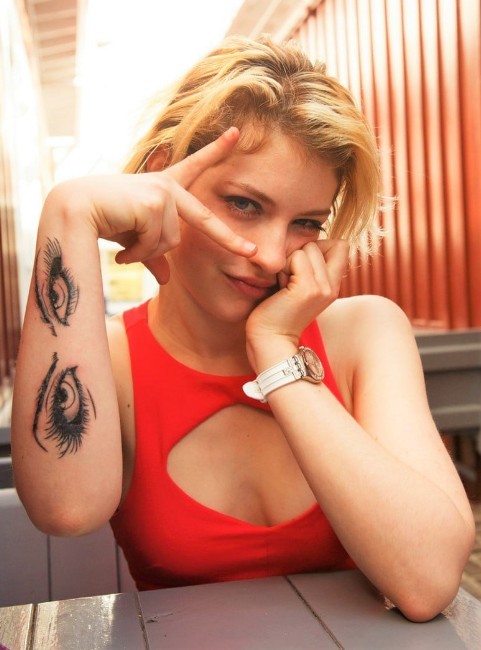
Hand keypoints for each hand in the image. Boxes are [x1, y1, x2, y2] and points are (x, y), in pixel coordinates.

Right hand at [53, 128, 255, 283]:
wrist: (73, 210)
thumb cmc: (103, 220)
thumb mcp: (134, 239)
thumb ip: (154, 256)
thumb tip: (168, 281)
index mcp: (165, 187)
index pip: (196, 167)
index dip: (217, 150)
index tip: (237, 133)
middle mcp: (167, 187)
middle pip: (206, 220)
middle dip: (231, 240)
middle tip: (254, 255)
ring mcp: (163, 194)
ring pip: (170, 241)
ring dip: (146, 252)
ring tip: (124, 247)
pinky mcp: (155, 203)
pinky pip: (156, 243)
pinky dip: (137, 253)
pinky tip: (120, 248)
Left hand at [245, 239, 348, 367]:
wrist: (270, 340)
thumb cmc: (275, 311)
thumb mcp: (298, 287)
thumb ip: (309, 267)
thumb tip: (307, 239)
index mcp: (332, 285)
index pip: (341, 245)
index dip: (319, 246)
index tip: (301, 268)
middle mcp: (332, 286)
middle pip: (319, 243)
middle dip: (297, 256)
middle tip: (288, 281)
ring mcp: (322, 287)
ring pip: (307, 248)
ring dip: (289, 262)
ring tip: (283, 285)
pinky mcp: (308, 288)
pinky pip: (296, 257)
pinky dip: (283, 268)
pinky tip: (279, 288)